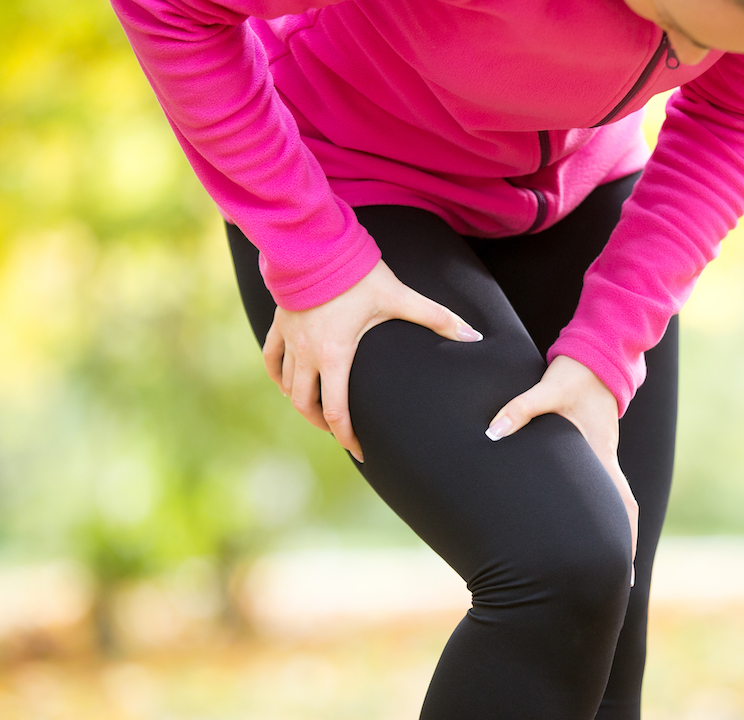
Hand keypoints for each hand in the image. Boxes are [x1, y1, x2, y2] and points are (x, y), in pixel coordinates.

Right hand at [263, 258, 482, 461]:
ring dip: (301, 402)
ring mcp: (290, 339)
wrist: (315, 244)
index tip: (360, 452)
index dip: (347, 437)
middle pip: (306, 405)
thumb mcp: (399, 296)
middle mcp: (307, 353)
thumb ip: (436, 317)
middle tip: (340, 432)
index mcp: (335, 355)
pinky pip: (271, 358)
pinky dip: (278, 375)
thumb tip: (473, 335)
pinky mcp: (280, 323)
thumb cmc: (358, 273)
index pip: (337, 411)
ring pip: (286, 385)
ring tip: (317, 410)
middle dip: (323, 424)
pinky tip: (286, 381)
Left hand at [485, 356, 638, 579]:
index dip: (623, 539)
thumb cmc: (571, 376)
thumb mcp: (545, 389)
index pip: (619, 505)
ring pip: (618, 504)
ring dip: (617, 533)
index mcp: (600, 454)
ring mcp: (606, 458)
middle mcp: (608, 461)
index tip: (625, 571)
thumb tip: (492, 433)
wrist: (596, 357)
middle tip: (621, 587)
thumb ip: (518, 409)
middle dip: (625, 549)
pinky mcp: (599, 453)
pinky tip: (593, 530)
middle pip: (625, 513)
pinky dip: (606, 514)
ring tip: (611, 567)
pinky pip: (606, 490)